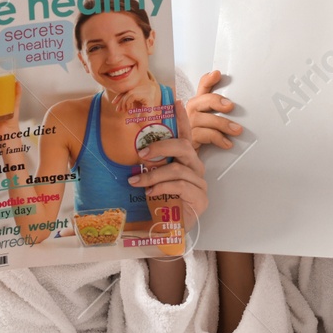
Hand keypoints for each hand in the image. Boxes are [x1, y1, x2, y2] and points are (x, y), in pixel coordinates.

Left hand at [129, 101, 207, 220]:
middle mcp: (195, 168)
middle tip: (140, 152)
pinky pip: (180, 186)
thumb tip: (132, 154)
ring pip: (177, 169)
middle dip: (160, 146)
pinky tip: (150, 193)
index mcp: (185, 160)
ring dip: (153, 175)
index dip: (181, 118)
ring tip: (137, 182)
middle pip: (182, 147)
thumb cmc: (161, 203)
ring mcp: (199, 183)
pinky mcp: (200, 198)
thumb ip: (149, 167)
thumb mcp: (152, 180)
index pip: (185, 135)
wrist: (169, 231)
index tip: (176, 102)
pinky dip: (161, 188)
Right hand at [186, 70, 242, 149]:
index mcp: (198, 105)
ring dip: (222, 124)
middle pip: (201, 100)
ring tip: (237, 130)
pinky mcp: (187, 139)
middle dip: (216, 101)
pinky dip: (218, 138)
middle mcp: (190, 112)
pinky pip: (203, 135)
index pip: (202, 88)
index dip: (208, 80)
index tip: (217, 74)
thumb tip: (236, 102)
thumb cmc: (205, 139)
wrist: (192, 160)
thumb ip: (224, 111)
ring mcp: (187, 125)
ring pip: (203, 119)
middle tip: (231, 106)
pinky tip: (227, 143)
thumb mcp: (215, 123)